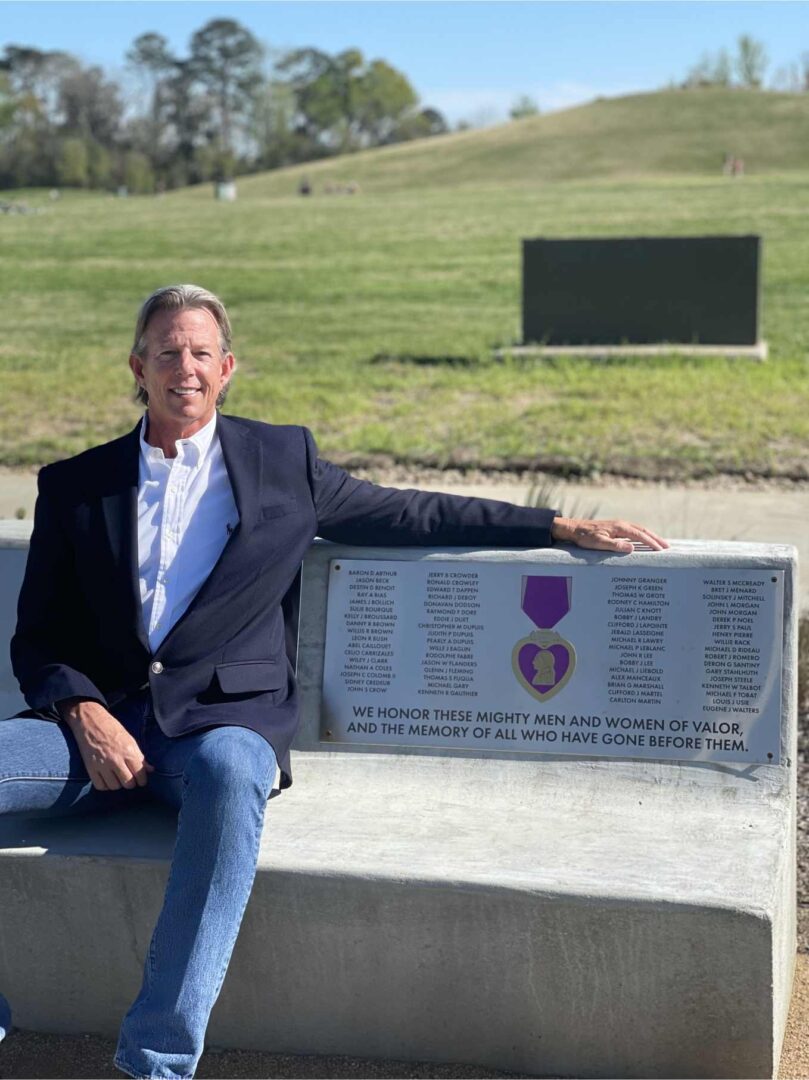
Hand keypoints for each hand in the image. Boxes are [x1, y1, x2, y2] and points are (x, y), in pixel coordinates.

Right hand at [58, 699, 153, 790]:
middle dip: (131, 783)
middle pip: (128, 783)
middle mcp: (116, 760)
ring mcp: (102, 765)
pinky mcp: (90, 768)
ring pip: (114, 786)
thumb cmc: (112, 728)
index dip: (142, 780)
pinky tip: (106, 779)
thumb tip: (151, 769)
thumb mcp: (130, 739)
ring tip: (117, 777)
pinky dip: (104, 785)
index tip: (141, 780)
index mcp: (128, 751)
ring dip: (118, 784)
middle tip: (129, 778)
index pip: (139, 774)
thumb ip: (139, 756)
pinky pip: (100, 786)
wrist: (90, 721)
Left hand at [551, 516, 668, 553]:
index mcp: (620, 527)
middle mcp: (622, 524)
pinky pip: (633, 531)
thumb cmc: (585, 537)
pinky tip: (644, 541)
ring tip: (660, 544)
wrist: (574, 528)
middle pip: (643, 531)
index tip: (661, 550)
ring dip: (651, 536)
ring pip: (639, 530)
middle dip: (656, 539)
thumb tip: (632, 548)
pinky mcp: (615, 528)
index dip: (652, 543)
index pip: (640, 535)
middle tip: (667, 547)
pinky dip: (642, 536)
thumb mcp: (598, 543)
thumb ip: (615, 545)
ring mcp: (619, 525)